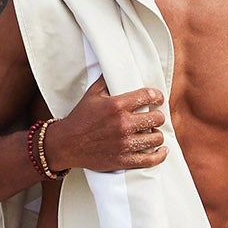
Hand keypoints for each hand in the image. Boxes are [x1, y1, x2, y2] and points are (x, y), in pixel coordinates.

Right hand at [42, 76, 167, 173]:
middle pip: (157, 118)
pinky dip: (159, 155)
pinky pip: (150, 160)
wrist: (66, 144)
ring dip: (156, 134)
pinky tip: (161, 151)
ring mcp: (124, 144)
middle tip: (154, 117)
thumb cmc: (80, 118)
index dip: (157, 96)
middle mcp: (123, 124)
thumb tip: (117, 66)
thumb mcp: (92, 94)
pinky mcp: (123, 160)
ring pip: (156, 138)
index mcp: (117, 105)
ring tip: (152, 132)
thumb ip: (106, 79)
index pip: (148, 96)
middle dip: (157, 116)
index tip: (158, 99)